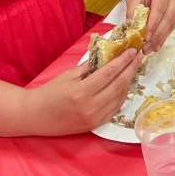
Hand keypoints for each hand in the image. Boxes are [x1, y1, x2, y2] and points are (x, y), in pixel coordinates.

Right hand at [24, 48, 141, 134]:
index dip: (123, 61)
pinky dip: (121, 96)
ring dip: (129, 82)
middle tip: (139, 56)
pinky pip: (114, 109)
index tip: (133, 50)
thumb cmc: (50, 92)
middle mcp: (90, 106)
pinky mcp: (94, 125)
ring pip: (119, 98)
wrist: (36, 116)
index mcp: (82, 91)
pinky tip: (124, 85)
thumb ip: (90, 67)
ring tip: (133, 68)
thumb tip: (110, 57)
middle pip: (118, 85)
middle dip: (131, 69)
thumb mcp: (69, 74)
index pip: (110, 73)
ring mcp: (93, 118)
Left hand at [125, 0, 174, 53]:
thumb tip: (133, 30)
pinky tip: (156, 45)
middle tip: (146, 46)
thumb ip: (133, 11)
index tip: (146, 37)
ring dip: (161, 38)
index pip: (160, 8)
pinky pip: (172, 25)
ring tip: (150, 48)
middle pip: (169, 17)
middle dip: (158, 34)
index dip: (154, 23)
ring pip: (172, 23)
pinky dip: (164, 36)